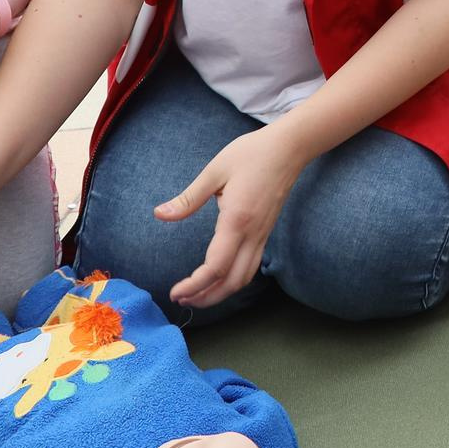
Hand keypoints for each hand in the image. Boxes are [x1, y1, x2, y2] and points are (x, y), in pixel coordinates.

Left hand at [157, 124, 310, 310]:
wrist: (289, 148)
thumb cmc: (251, 154)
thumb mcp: (215, 170)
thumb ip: (188, 198)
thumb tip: (159, 214)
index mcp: (237, 220)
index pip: (215, 267)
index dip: (194, 285)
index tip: (175, 291)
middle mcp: (253, 234)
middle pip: (231, 282)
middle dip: (206, 297)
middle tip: (181, 299)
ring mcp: (262, 235)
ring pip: (244, 278)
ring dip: (220, 293)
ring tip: (197, 294)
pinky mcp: (266, 232)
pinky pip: (251, 266)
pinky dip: (234, 281)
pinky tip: (219, 277)